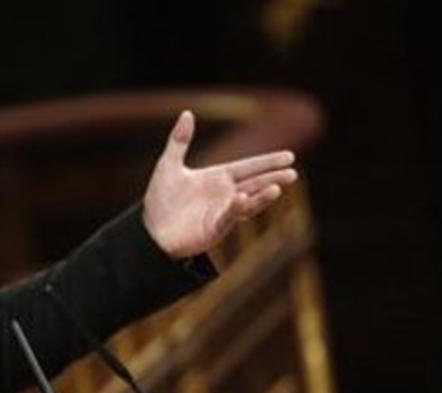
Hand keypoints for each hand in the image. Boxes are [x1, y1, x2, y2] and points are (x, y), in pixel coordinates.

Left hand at [142, 110, 297, 258]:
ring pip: (248, 203)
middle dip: (273, 178)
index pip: (248, 167)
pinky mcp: (214, 229)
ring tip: (277, 188)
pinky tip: (244, 199)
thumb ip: (179, 140)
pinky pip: (229, 217)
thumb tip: (187, 112)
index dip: (268, 161)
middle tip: (292, 173)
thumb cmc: (161, 200)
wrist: (149, 230)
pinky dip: (237, 208)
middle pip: (255, 184)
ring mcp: (222, 212)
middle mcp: (225, 195)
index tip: (289, 156)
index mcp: (218, 178)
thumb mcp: (168, 165)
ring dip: (262, 196)